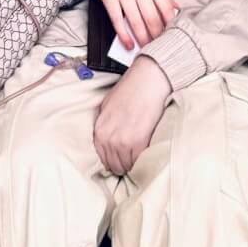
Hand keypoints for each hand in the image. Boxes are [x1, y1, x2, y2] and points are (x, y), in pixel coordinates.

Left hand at [92, 56, 171, 175]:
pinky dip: (142, 161)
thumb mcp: (107, 107)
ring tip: (140, 158)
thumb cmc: (130, 90)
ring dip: (133, 165)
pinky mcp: (139, 142)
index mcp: (99, 130)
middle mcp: (108, 138)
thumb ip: (106, 127)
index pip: (102, 158)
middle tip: (132, 161)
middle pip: (114, 165)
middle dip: (123, 165)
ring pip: (126, 166)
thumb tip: (108, 140)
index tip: (121, 160)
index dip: (112, 162)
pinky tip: (146, 156)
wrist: (147, 80)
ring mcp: (122, 142)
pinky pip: (138, 161)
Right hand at [100, 0, 178, 49]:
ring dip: (142, 38)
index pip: (164, 6)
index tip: (172, 34)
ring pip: (135, 21)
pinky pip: (117, 20)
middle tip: (159, 45)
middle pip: (151, 16)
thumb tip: (177, 8)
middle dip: (157, 34)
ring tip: (147, 47)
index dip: (169, 23)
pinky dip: (124, 35)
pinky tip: (129, 44)